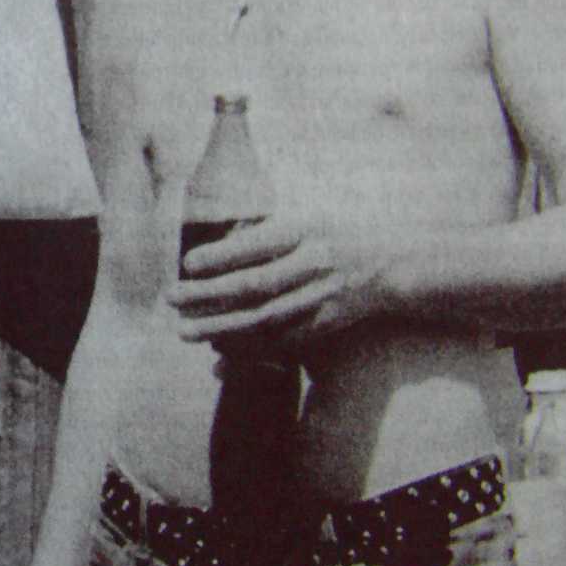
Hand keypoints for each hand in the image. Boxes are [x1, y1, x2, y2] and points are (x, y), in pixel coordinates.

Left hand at [167, 216, 390, 351]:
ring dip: (221, 327)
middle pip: (255, 285)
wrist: (393, 263)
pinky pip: (282, 342)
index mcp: (308, 229)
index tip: (187, 263)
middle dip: (209, 294)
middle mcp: (315, 263)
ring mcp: (321, 297)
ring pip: (265, 319)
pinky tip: (220, 350)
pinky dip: (249, 348)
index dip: (221, 255)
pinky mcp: (326, 324)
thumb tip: (216, 246)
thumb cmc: (340, 233)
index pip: (258, 245)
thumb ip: (268, 230)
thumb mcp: (309, 216)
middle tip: (172, 298)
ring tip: (185, 329)